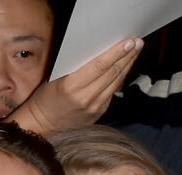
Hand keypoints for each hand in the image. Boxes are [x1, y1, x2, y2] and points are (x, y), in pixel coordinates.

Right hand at [8, 38, 141, 134]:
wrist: (43, 125)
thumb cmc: (46, 97)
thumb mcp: (57, 78)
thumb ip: (78, 68)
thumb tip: (100, 53)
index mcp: (73, 86)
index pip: (100, 66)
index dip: (117, 52)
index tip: (129, 42)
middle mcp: (87, 98)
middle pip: (113, 73)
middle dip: (128, 56)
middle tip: (138, 42)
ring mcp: (95, 107)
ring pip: (117, 82)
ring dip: (128, 65)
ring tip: (136, 52)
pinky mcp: (99, 113)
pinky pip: (113, 92)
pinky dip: (120, 78)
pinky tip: (125, 67)